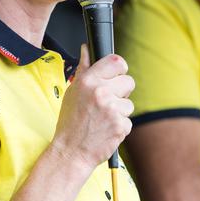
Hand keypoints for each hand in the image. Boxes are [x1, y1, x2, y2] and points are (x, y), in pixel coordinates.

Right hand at [50, 44, 134, 171]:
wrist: (70, 151)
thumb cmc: (70, 122)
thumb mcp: (72, 91)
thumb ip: (83, 69)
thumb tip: (86, 49)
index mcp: (88, 81)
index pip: (116, 61)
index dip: (120, 68)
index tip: (117, 74)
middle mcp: (101, 92)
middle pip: (129, 82)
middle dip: (122, 92)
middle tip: (108, 102)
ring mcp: (112, 109)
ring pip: (129, 103)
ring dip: (120, 111)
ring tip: (103, 119)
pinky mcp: (120, 126)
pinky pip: (128, 120)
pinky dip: (120, 126)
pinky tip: (106, 129)